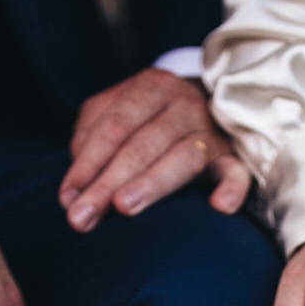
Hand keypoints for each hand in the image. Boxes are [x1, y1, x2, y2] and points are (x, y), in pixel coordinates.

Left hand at [58, 68, 251, 230]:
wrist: (204, 97)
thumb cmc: (147, 114)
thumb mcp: (114, 109)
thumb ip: (91, 135)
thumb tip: (79, 181)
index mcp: (151, 88)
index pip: (113, 128)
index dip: (87, 164)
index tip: (66, 198)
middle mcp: (185, 104)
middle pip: (141, 146)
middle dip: (107, 183)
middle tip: (82, 217)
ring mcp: (211, 130)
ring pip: (182, 158)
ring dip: (152, 184)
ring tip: (124, 207)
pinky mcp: (233, 156)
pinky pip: (237, 173)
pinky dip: (233, 189)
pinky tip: (220, 208)